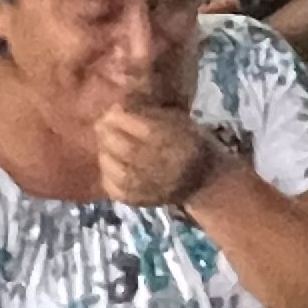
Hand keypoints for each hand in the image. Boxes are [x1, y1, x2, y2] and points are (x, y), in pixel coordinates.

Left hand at [95, 101, 221, 210]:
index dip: (117, 115)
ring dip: (103, 150)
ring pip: (110, 164)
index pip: (133, 123)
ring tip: (106, 143)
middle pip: (118, 143)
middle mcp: (155, 163)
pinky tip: (112, 163)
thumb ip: (149, 113)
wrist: (204, 181)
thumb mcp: (178, 119)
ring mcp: (144, 185)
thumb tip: (117, 108)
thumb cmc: (190, 142)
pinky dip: (106, 171)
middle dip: (105, 130)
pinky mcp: (136, 200)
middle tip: (103, 124)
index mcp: (170, 138)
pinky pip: (110, 184)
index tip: (113, 109)